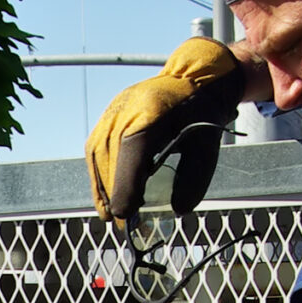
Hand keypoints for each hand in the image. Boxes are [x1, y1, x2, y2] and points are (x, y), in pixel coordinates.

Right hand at [83, 38, 248, 226]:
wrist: (192, 78)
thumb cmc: (201, 114)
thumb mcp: (207, 146)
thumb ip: (194, 179)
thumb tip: (177, 210)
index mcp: (152, 113)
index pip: (131, 153)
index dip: (125, 187)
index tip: (125, 215)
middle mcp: (125, 109)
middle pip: (110, 159)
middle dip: (115, 194)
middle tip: (122, 223)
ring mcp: (112, 111)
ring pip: (97, 156)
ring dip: (102, 187)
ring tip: (110, 213)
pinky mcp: (107, 117)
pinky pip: (95, 149)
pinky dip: (98, 174)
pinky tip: (106, 193)